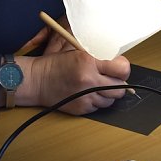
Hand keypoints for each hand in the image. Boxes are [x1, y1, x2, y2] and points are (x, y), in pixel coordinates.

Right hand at [15, 16, 130, 113]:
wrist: (37, 80)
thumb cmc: (56, 64)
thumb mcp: (78, 51)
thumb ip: (99, 56)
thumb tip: (119, 62)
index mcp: (89, 62)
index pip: (122, 69)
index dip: (123, 69)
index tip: (119, 68)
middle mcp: (89, 80)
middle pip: (120, 88)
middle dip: (118, 83)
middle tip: (111, 78)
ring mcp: (86, 97)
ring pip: (111, 100)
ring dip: (108, 94)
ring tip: (98, 86)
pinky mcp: (81, 109)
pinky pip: (99, 107)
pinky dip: (97, 101)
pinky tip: (88, 93)